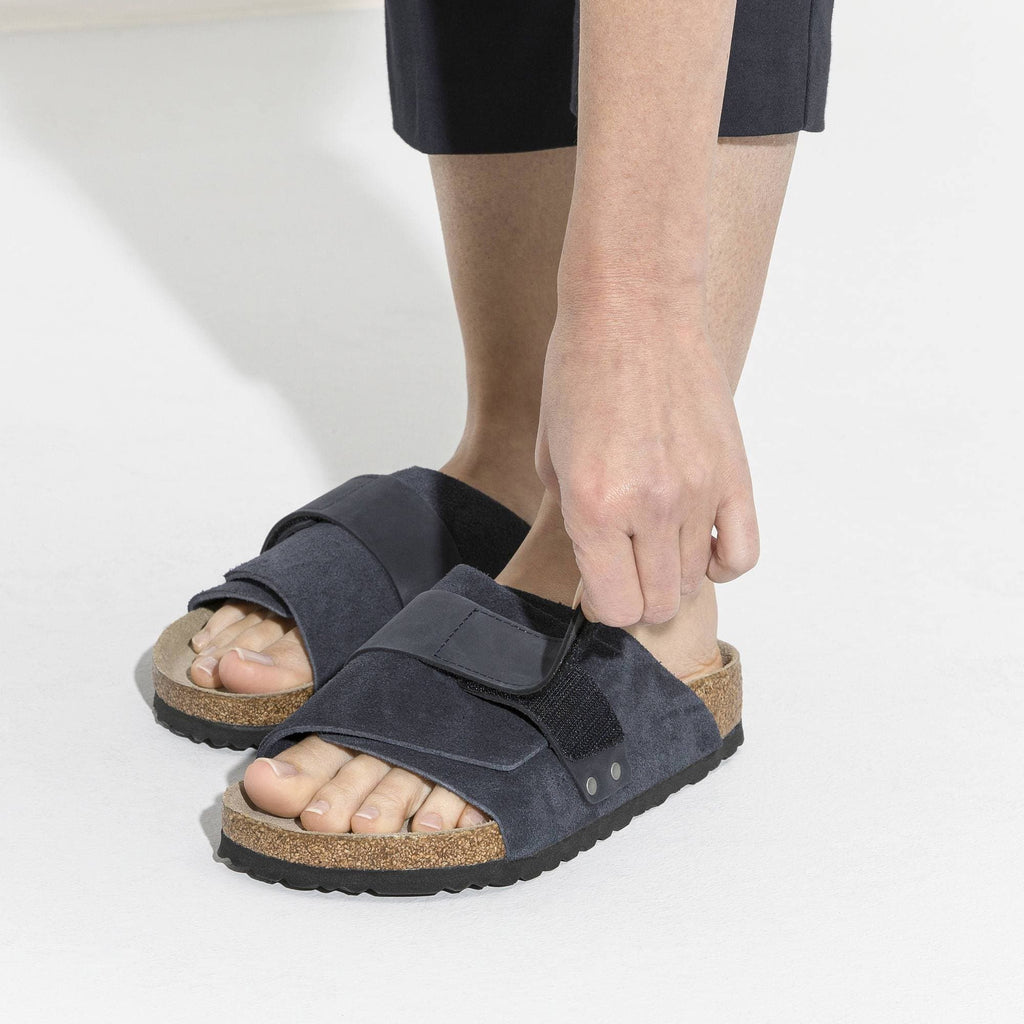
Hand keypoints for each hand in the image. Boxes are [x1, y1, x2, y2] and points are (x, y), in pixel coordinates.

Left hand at [535, 295, 758, 625]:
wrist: (632, 312)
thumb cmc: (579, 375)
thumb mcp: (550, 457)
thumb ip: (576, 525)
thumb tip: (600, 569)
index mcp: (593, 507)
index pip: (614, 608)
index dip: (603, 605)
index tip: (600, 585)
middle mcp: (648, 508)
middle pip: (658, 604)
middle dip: (639, 596)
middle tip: (629, 566)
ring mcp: (697, 492)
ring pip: (696, 582)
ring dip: (674, 574)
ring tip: (658, 539)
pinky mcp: (733, 474)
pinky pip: (743, 554)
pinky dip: (723, 562)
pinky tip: (702, 540)